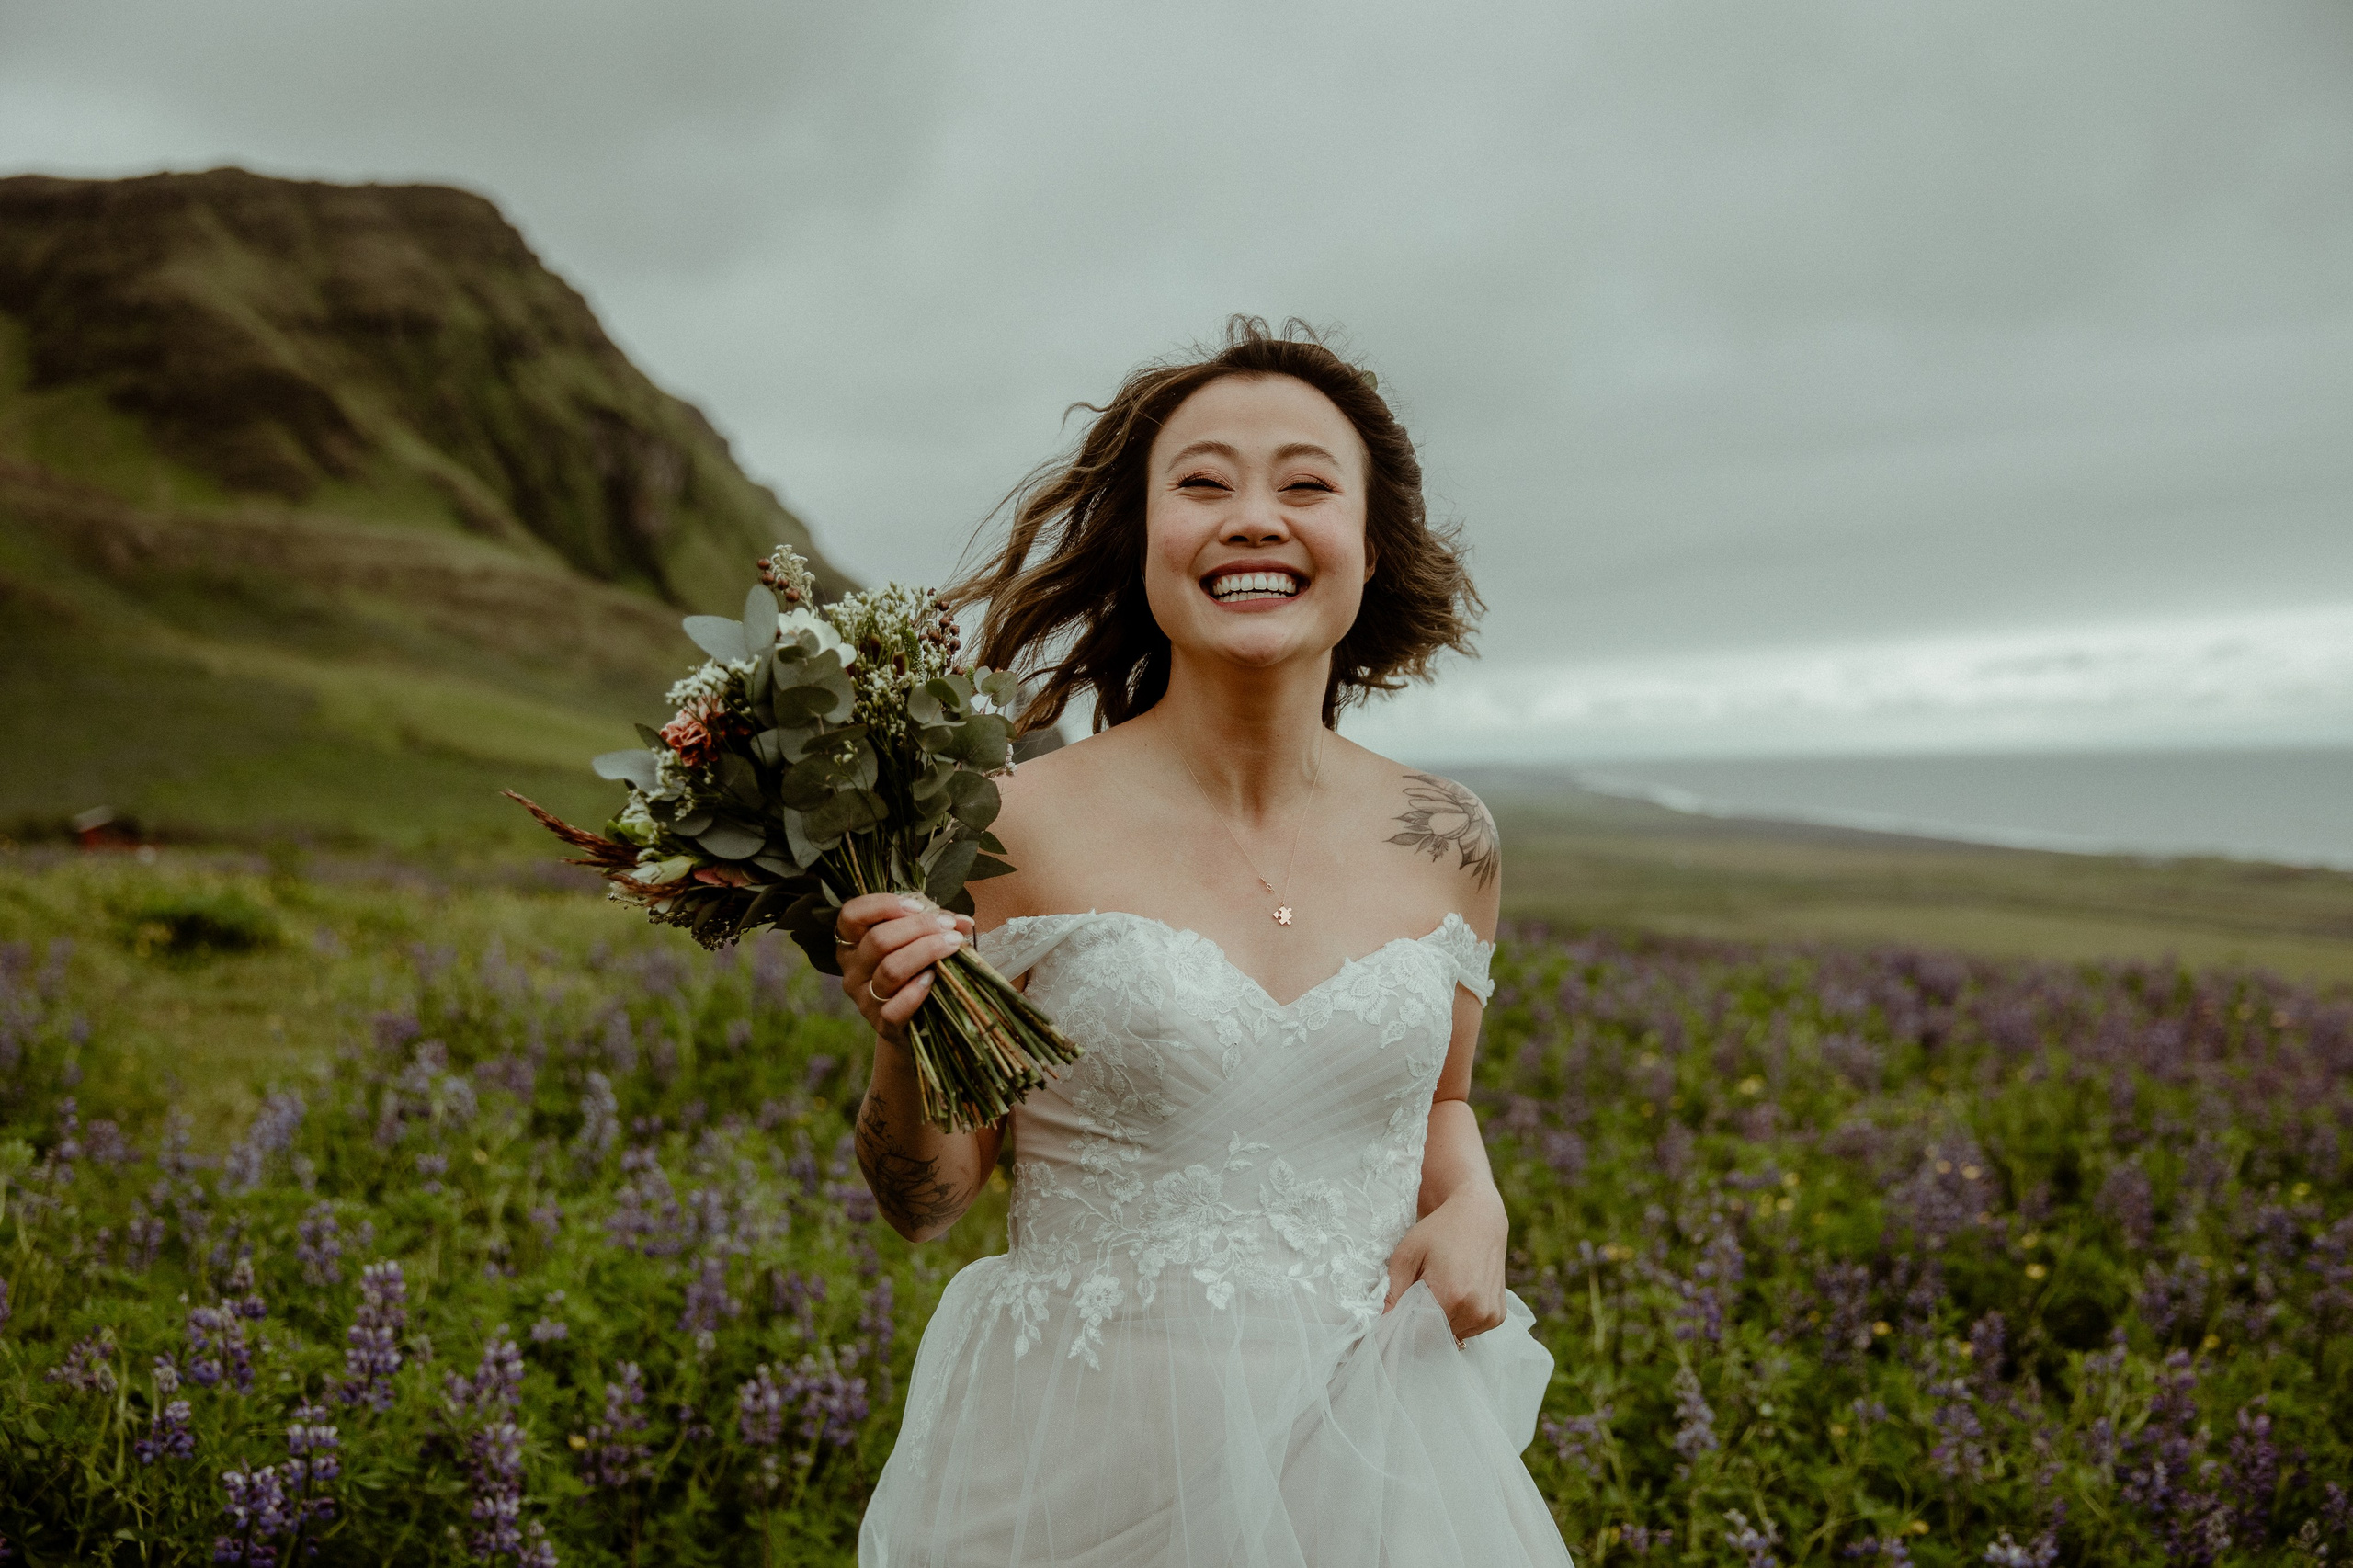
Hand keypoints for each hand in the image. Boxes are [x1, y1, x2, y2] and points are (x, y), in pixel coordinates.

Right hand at [836, 893, 974, 1047]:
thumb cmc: (914, 973)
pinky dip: (917, 990)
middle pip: (878, 939)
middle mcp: (852, 970)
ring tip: (952, 945)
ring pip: (891, 969)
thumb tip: (963, 921)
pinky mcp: (881, 1023)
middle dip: (918, 927)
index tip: (918, 906)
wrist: (914, 1024)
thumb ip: (936, 926)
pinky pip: (896, 1006)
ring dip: (926, 951)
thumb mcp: (918, 942)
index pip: (851, 915)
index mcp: (852, 943)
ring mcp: (864, 998)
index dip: (883, 905)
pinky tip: (934, 978)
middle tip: (948, 928)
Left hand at [1382, 1184, 1507, 1342]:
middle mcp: (1475, 1310)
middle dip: (1421, 1322)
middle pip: (1435, 1336)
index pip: (1418, 1334)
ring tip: (1441, 1289)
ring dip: (1441, 1321)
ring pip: (1452, 1336)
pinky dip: (1458, 1318)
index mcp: (1451, 1295)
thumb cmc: (1439, 1232)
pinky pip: (1468, 1330)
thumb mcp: (1407, 1255)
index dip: (1403, 1326)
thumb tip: (1380, 1323)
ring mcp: (1489, 1316)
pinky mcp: (1497, 1317)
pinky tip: (1458, 1292)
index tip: (1397, 1313)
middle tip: (1419, 1293)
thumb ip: (1392, 1293)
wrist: (1479, 1217)